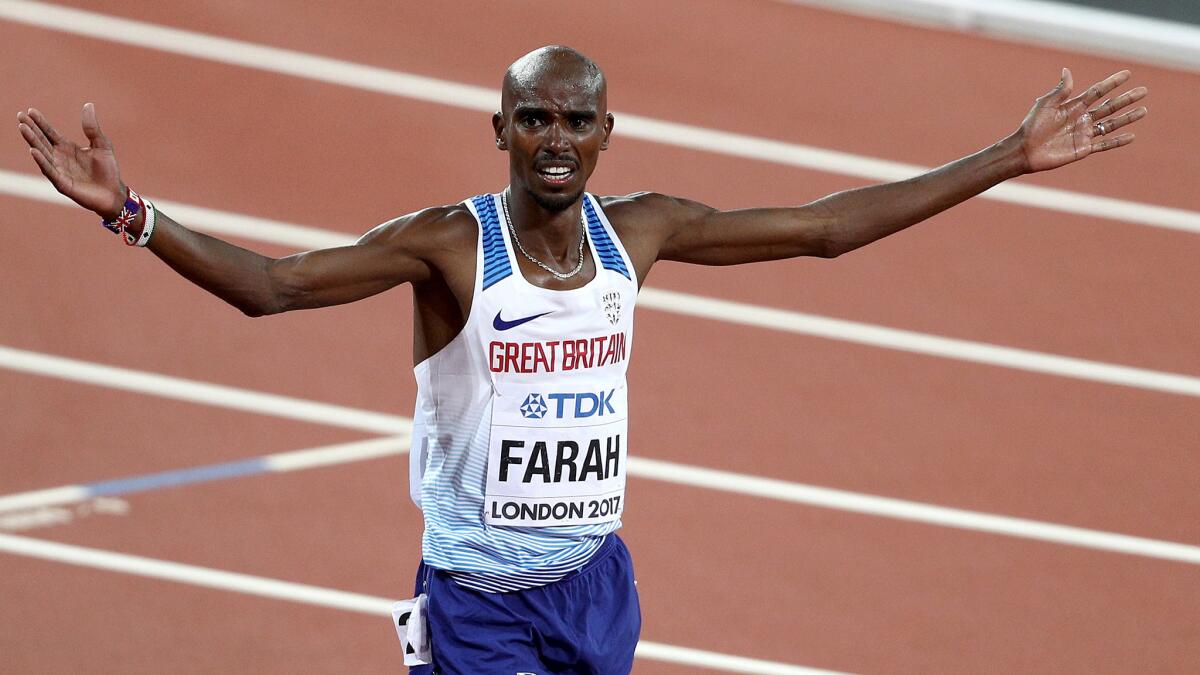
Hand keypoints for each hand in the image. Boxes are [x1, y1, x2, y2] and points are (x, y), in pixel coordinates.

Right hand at [17, 103, 126, 218]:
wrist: (114, 193)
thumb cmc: (108, 170)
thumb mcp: (102, 145)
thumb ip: (92, 127)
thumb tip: (88, 105)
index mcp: (67, 148)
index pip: (50, 132)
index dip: (40, 122)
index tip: (30, 111)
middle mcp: (59, 158)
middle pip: (42, 140)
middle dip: (31, 128)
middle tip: (20, 116)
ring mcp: (59, 170)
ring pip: (42, 154)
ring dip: (32, 141)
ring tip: (23, 128)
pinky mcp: (62, 183)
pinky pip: (50, 171)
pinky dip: (42, 161)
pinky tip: (33, 150)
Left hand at [1016, 69, 1146, 173]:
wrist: (1024, 150)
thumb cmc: (1031, 126)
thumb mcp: (1045, 105)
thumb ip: (1060, 90)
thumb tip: (1067, 70)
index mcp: (1074, 106)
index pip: (1098, 92)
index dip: (1112, 83)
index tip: (1127, 74)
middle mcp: (1082, 119)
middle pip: (1109, 107)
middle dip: (1126, 99)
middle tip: (1143, 90)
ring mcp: (1084, 134)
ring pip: (1111, 124)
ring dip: (1127, 117)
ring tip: (1144, 110)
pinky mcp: (1083, 149)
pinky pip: (1104, 144)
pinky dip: (1117, 141)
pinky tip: (1132, 136)